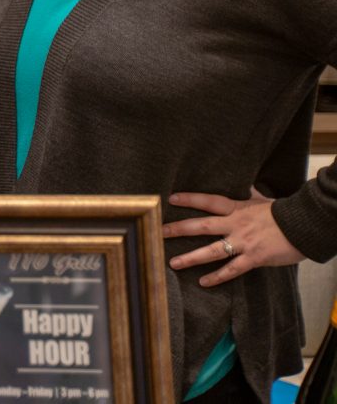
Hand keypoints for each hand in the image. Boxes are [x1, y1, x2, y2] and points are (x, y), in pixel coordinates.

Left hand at [163, 189, 304, 286]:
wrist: (305, 225)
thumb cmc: (283, 212)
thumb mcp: (262, 199)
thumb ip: (248, 194)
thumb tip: (243, 183)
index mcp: (237, 208)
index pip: (208, 201)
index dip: (189, 199)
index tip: (171, 199)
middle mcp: (236, 224)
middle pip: (201, 226)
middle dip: (179, 229)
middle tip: (159, 232)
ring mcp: (243, 242)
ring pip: (212, 251)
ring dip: (191, 257)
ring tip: (173, 262)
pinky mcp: (254, 258)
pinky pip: (232, 269)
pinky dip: (217, 276)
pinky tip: (204, 282)